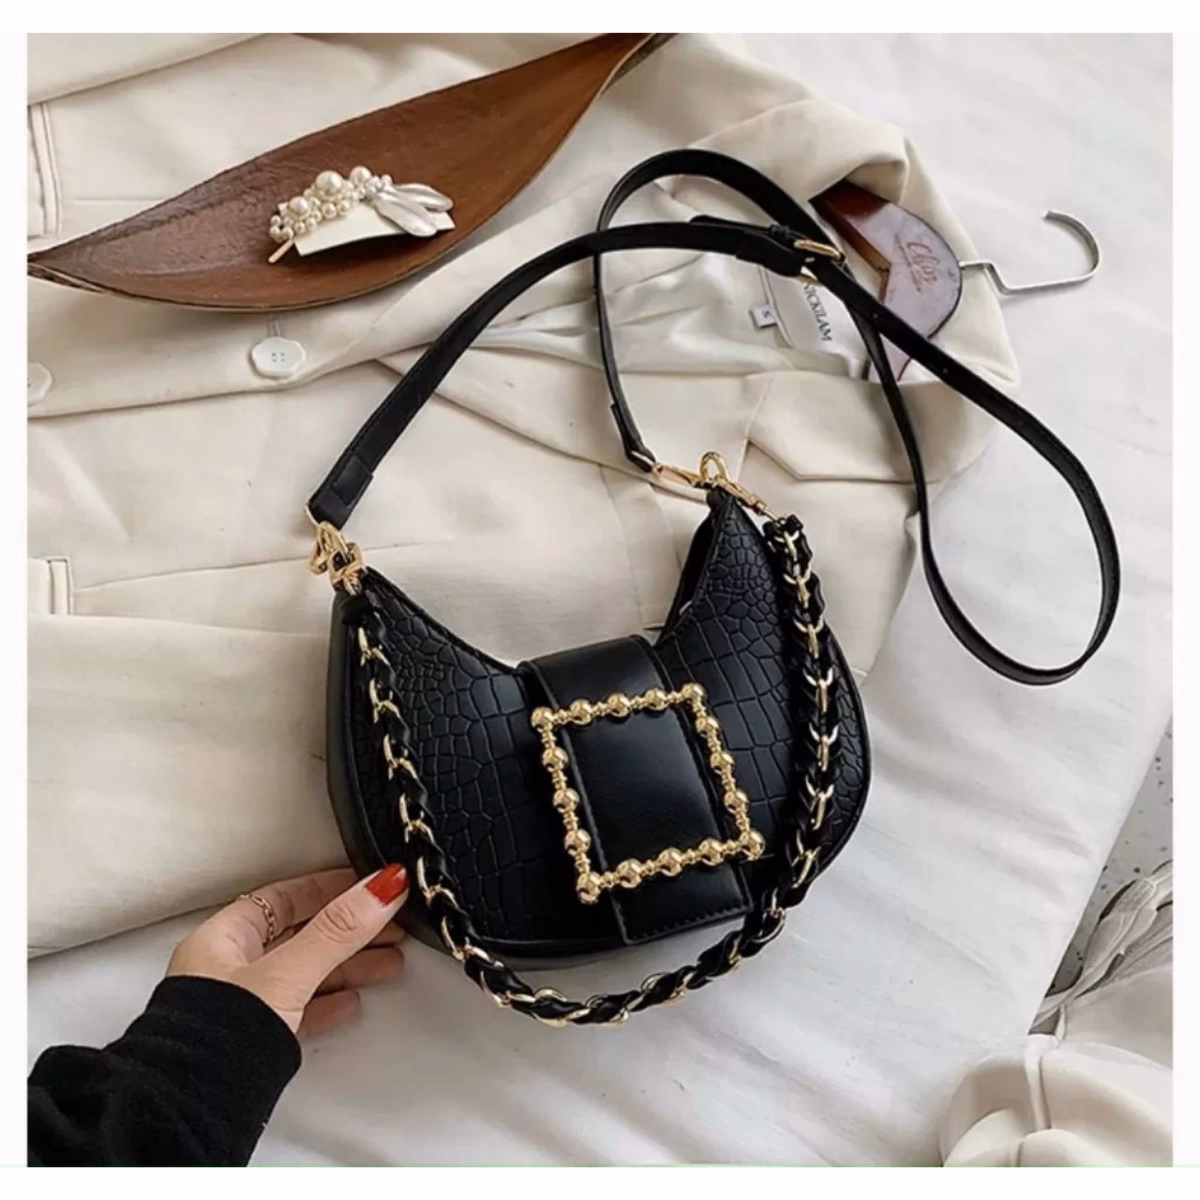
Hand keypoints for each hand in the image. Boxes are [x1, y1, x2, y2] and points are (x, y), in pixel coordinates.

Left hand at [167, 865, 409, 1040]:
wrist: (194, 1112)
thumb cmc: (215, 1040)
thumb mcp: (287, 972)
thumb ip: (337, 931)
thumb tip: (380, 890)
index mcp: (222, 939)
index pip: (283, 896)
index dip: (328, 887)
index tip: (367, 885)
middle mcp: (228, 970)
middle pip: (301, 934)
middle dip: (350, 929)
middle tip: (389, 923)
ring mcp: (241, 1007)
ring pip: (305, 973)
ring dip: (349, 965)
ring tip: (388, 962)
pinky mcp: (254, 1043)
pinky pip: (300, 1011)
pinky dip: (331, 1003)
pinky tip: (353, 1004)